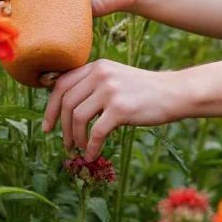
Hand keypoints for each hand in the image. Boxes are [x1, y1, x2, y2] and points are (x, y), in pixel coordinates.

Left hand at [42, 60, 187, 160]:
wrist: (173, 93)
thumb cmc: (143, 90)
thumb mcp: (116, 78)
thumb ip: (93, 84)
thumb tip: (65, 107)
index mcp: (96, 66)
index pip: (61, 85)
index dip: (51, 107)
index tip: (48, 126)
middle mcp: (101, 74)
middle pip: (67, 103)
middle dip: (62, 127)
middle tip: (66, 143)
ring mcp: (110, 91)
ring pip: (78, 118)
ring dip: (76, 138)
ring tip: (81, 148)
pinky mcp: (120, 109)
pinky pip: (96, 132)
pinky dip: (91, 147)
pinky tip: (92, 155)